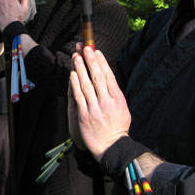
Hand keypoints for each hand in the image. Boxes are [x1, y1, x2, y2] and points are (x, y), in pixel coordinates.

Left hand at [69, 44, 130, 160]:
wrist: (112, 147)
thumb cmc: (117, 127)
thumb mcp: (122, 109)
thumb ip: (115, 94)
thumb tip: (108, 78)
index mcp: (118, 99)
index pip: (109, 76)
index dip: (101, 62)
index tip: (96, 51)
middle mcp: (107, 102)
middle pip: (97, 77)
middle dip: (90, 60)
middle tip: (84, 48)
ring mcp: (95, 109)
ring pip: (86, 84)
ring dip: (80, 69)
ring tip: (75, 57)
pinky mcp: (85, 116)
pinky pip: (79, 97)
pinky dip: (75, 84)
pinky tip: (72, 74)